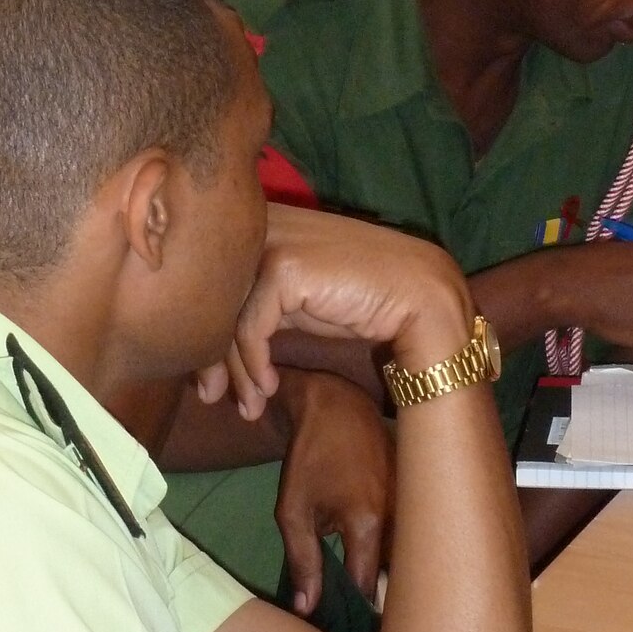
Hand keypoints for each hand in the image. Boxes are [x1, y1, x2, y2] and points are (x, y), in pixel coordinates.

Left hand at [198, 203, 474, 415]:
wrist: (423, 300)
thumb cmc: (364, 302)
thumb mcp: (302, 304)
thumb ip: (261, 308)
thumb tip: (211, 349)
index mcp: (263, 224)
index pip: (216, 281)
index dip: (209, 334)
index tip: (211, 382)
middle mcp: (262, 224)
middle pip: (213, 297)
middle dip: (209, 355)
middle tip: (210, 398)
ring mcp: (273, 241)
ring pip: (227, 315)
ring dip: (235, 370)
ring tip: (248, 407)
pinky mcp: (284, 266)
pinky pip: (250, 326)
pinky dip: (254, 363)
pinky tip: (269, 387)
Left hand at [272, 369, 394, 613]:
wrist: (337, 403)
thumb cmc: (309, 457)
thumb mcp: (292, 511)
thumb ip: (302, 561)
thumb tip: (307, 610)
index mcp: (367, 523)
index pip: (369, 586)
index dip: (358, 611)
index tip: (349, 629)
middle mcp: (400, 516)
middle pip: (396, 573)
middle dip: (381, 596)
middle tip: (363, 615)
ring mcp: (414, 501)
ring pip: (407, 553)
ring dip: (392, 570)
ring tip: (374, 587)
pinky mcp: (417, 491)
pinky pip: (411, 531)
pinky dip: (398, 546)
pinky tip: (384, 554)